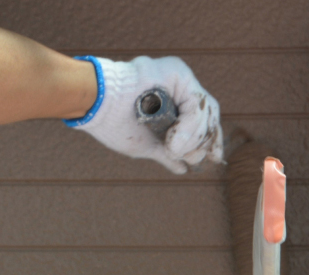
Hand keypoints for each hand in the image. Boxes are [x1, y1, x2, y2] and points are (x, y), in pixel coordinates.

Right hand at [65, 56, 222, 173]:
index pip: (202, 119)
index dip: (209, 139)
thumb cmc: (114, 124)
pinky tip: (174, 141)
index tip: (212, 158)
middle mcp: (179, 85)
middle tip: (192, 157)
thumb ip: (166, 153)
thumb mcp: (145, 144)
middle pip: (208, 114)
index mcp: (172, 99)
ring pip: (204, 110)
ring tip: (174, 149)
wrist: (96, 106)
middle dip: (203, 140)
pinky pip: (195, 103)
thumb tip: (183, 169)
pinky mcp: (176, 72)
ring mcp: (178, 78)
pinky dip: (190, 125)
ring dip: (193, 137)